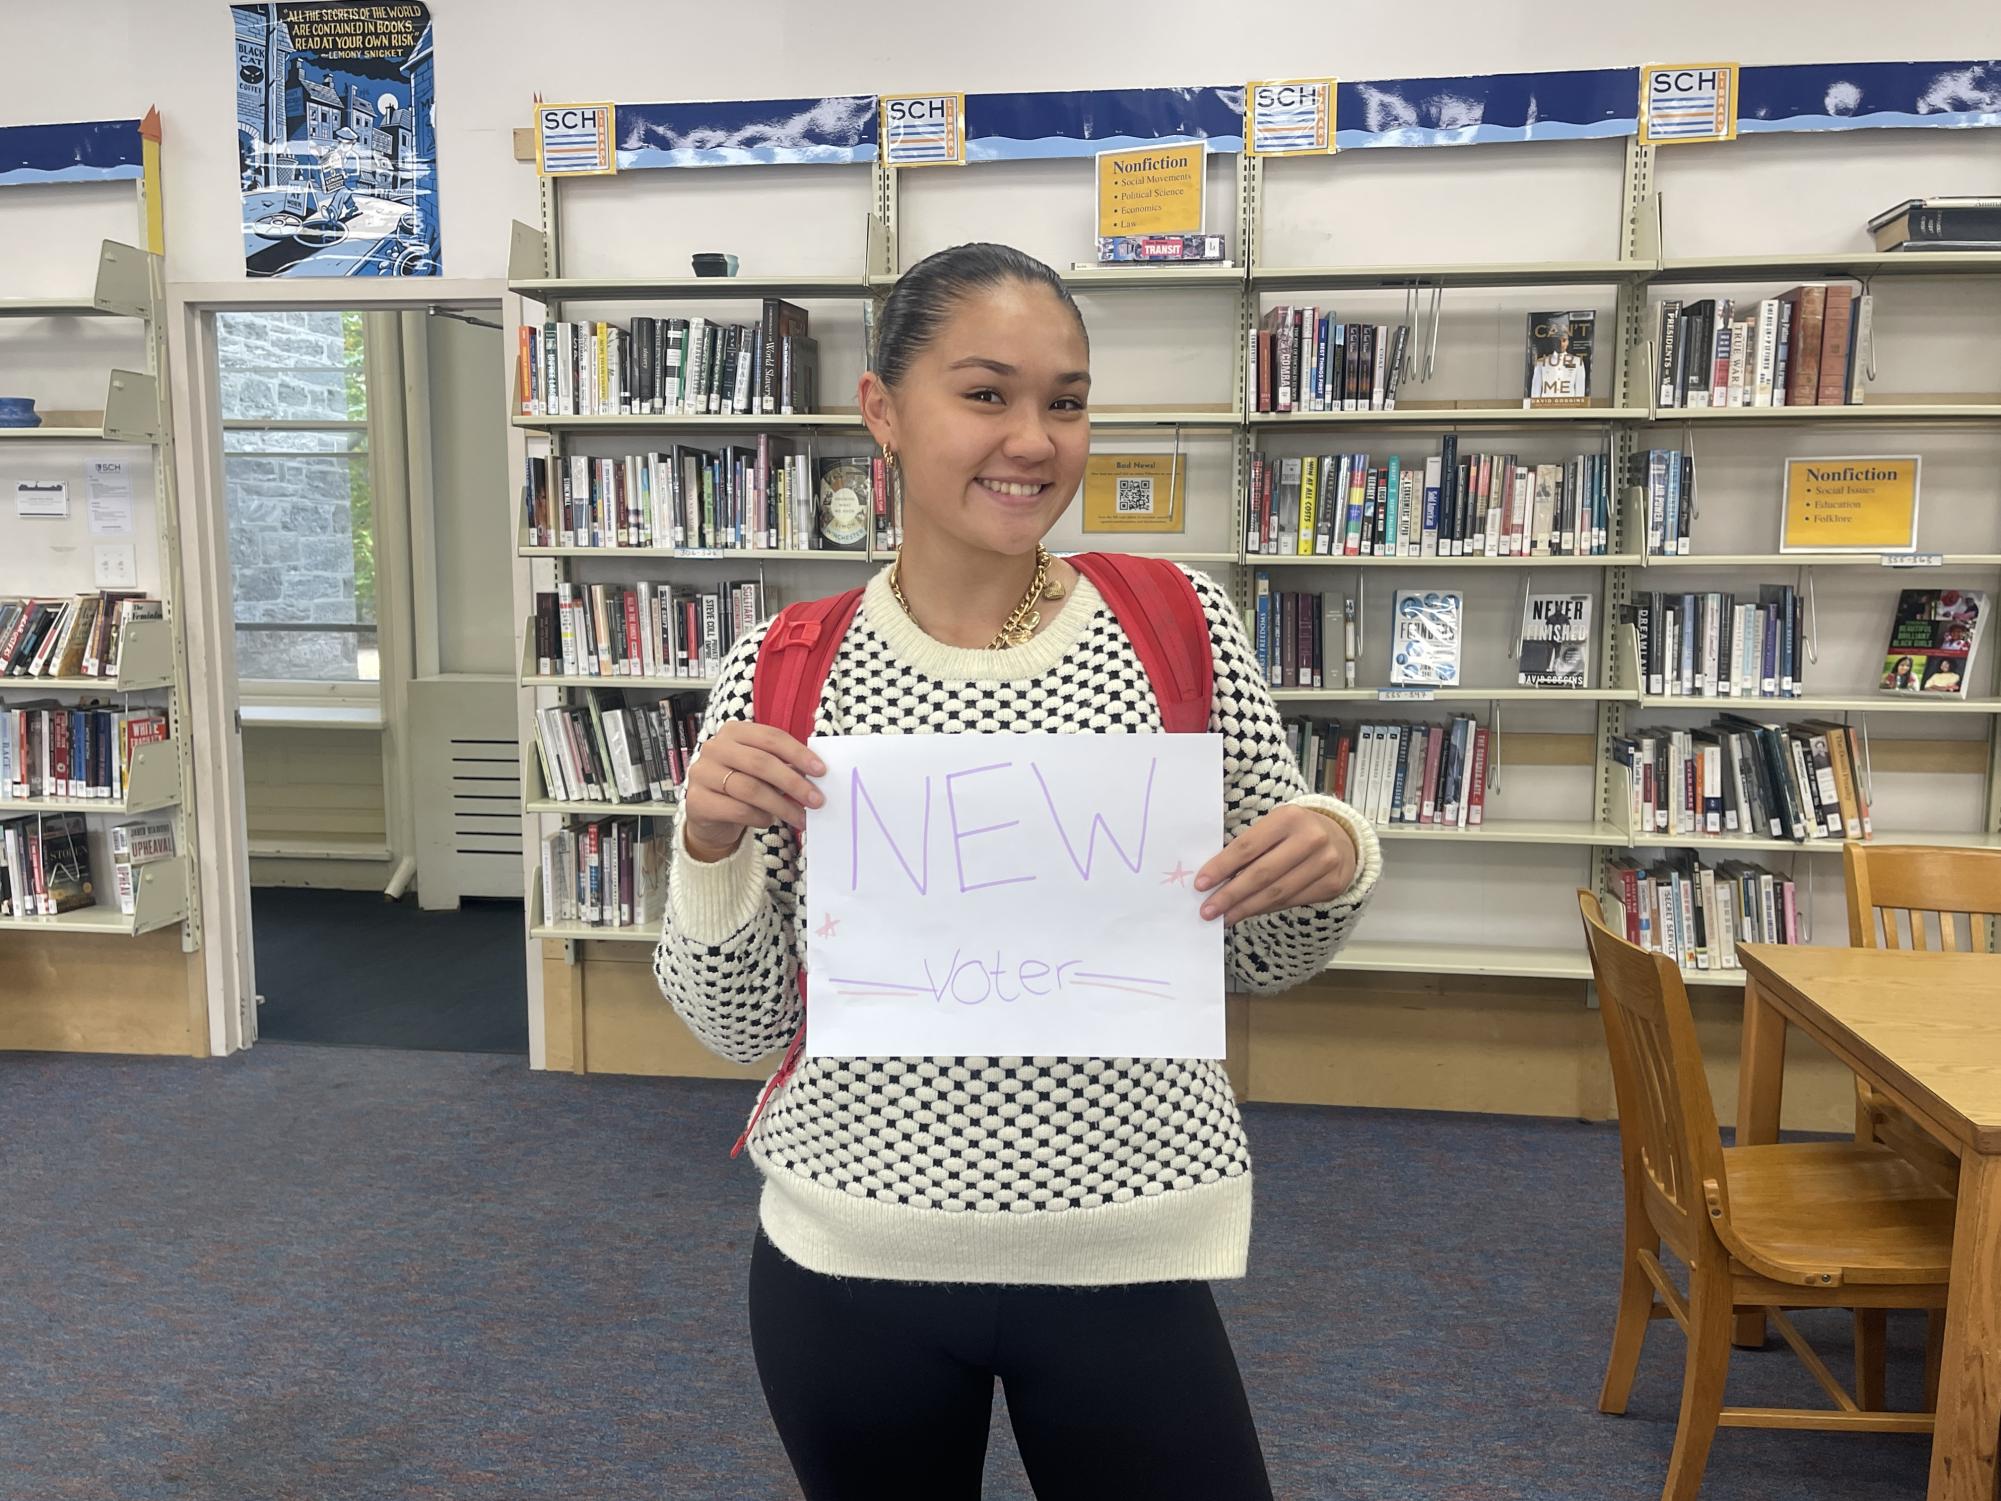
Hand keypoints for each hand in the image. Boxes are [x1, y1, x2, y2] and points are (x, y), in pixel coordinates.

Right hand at [681, 723, 825, 861]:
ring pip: (750, 789)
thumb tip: (816, 775)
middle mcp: (715, 748)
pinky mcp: (696, 801)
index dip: (798, 753)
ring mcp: (702, 773)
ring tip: (800, 817)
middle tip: (816, 799)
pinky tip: (769, 820)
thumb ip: (784, 766)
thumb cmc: (742, 786)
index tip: (821, 771)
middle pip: (761, 762)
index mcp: (734, 732)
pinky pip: (737, 810)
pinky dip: (760, 817)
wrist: (709, 815)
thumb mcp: (762, 771)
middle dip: (793, 782)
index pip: (771, 737)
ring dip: (781, 806)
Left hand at [1194, 805, 1356, 924]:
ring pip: (1277, 892)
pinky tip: (1249, 912)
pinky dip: (1266, 909)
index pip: (1247, 847)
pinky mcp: (1332, 884)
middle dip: (1230, 895)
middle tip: (1208, 910)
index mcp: (1289, 817)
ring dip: (1246, 907)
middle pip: (1262, 874)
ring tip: (1225, 916)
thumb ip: (1249, 847)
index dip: (1222, 867)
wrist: (1341, 838)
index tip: (1201, 884)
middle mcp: (1310, 838)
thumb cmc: (1295, 832)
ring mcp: (1325, 863)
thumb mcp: (1273, 826)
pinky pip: (1291, 901)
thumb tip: (1214, 879)